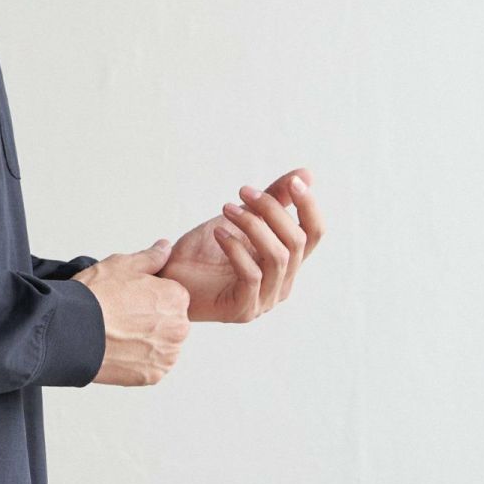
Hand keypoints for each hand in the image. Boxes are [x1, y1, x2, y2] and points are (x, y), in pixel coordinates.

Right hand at [72, 239, 191, 384]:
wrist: (72, 330)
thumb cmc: (95, 297)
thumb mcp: (123, 264)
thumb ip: (151, 257)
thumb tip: (165, 247)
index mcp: (176, 298)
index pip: (172, 297)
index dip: (149, 296)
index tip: (131, 299)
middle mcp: (179, 327)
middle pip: (170, 322)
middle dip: (151, 320)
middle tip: (122, 316)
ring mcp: (167, 354)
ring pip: (161, 345)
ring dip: (146, 342)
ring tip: (118, 334)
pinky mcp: (152, 375)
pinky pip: (150, 366)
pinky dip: (137, 360)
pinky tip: (119, 349)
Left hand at [155, 167, 324, 322]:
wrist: (169, 279)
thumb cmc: (205, 253)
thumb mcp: (241, 218)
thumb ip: (273, 200)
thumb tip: (304, 174)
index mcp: (286, 262)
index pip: (314, 234)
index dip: (309, 207)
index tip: (293, 182)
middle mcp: (282, 283)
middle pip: (297, 242)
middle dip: (272, 210)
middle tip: (243, 192)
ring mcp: (264, 300)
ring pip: (277, 257)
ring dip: (252, 226)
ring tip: (227, 208)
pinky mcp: (243, 309)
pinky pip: (252, 275)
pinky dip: (236, 249)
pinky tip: (218, 234)